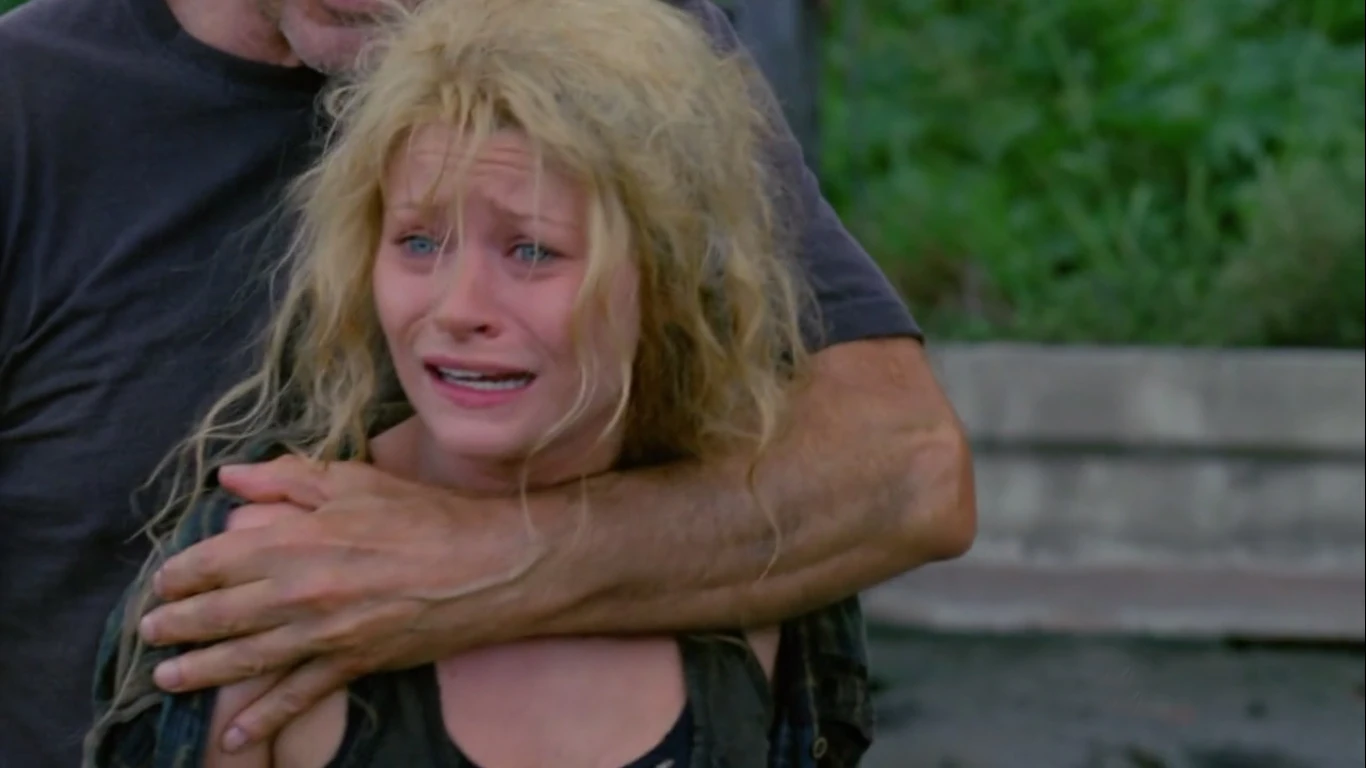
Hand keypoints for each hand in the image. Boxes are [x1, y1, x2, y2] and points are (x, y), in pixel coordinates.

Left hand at [138, 456, 556, 751]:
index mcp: (292, 541)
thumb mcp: (355, 480)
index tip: (164, 581)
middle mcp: (296, 593)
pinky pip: (296, 697)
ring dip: (198, 671)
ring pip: (243, 659)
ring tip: (167, 677)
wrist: (488, 566)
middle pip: (217, 615)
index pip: (212, 562)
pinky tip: (234, 736)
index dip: (180, 574)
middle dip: (174, 626)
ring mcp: (322, 635)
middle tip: (149, 632)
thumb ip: (288, 477)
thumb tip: (232, 477)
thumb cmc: (425, 516)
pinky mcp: (351, 664)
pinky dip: (261, 720)